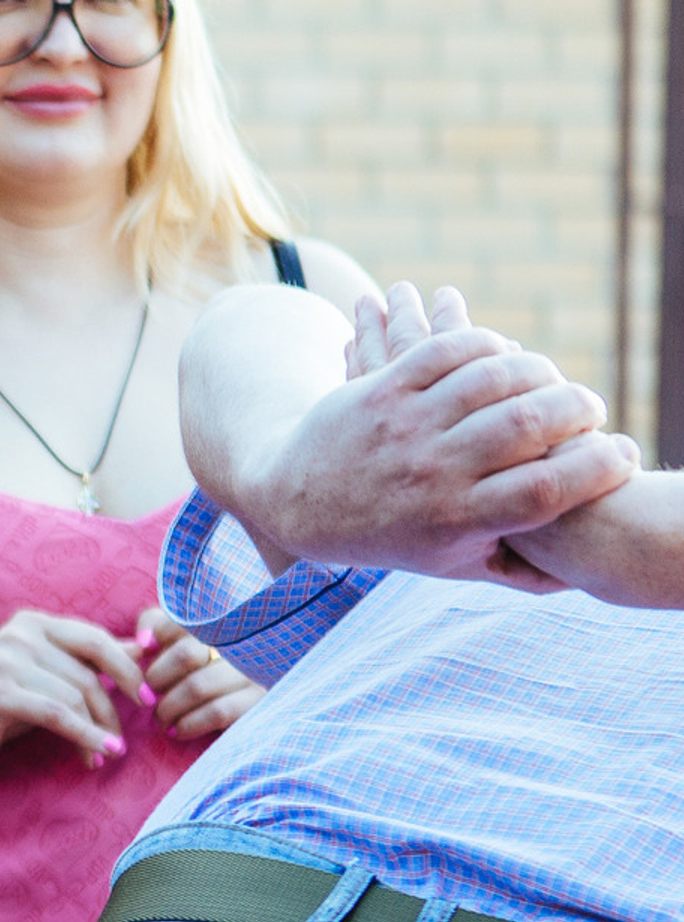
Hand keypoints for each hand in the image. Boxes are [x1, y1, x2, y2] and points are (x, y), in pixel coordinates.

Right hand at [0, 609, 139, 773]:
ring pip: (75, 696)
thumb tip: (142, 649)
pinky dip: (83, 737)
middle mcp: (19, 634)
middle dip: (113, 708)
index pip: (95, 638)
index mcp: (33, 622)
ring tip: (104, 753)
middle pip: (87, 671)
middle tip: (124, 737)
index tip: (149, 697)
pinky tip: (97, 755)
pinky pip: (56, 716)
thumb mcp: (46, 677)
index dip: (127, 668)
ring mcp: (5, 660)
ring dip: (97, 730)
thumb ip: (87, 661)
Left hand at [134, 606, 259, 741]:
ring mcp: (255, 671)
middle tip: (149, 695)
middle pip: (185, 655)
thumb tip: (145, 641)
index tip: (145, 651)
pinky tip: (178, 730)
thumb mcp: (178, 642)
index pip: (177, 622)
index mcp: (221, 620)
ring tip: (161, 719)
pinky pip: (218, 712)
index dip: (156, 636)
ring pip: (197, 687)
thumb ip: (157, 627)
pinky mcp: (260, 701)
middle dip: (157, 679)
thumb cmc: (198, 672)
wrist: (250, 715)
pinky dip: (190, 724)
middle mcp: (242, 641)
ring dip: (169, 708)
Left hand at [254, 282, 630, 584]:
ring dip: (537, 370)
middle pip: (529, 425)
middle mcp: (430, 473)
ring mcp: (403, 426)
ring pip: (491, 378)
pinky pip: (445, 350)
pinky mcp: (382, 389)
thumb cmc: (391, 538)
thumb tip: (584, 577)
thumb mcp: (449, 564)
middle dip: (578, 409)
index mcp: (456, 520)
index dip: (598, 468)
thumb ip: (514, 570)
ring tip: (552, 380)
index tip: (622, 455)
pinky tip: (504, 353)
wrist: (298, 505)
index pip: (546, 490)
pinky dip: (484, 343)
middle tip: (591, 409)